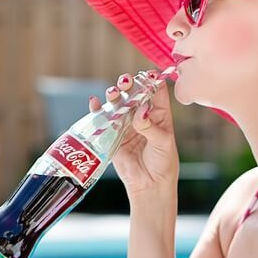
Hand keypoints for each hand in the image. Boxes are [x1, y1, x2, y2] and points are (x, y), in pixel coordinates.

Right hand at [89, 70, 179, 198]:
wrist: (150, 184)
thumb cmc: (163, 162)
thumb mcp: (163, 143)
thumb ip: (150, 126)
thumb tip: (141, 111)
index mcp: (159, 113)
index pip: (156, 90)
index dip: (152, 79)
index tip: (149, 73)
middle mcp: (141, 114)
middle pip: (134, 92)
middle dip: (129, 83)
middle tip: (126, 81)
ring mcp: (126, 123)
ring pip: (118, 103)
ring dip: (114, 95)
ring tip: (113, 93)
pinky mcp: (112, 134)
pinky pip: (103, 119)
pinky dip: (97, 109)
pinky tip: (94, 102)